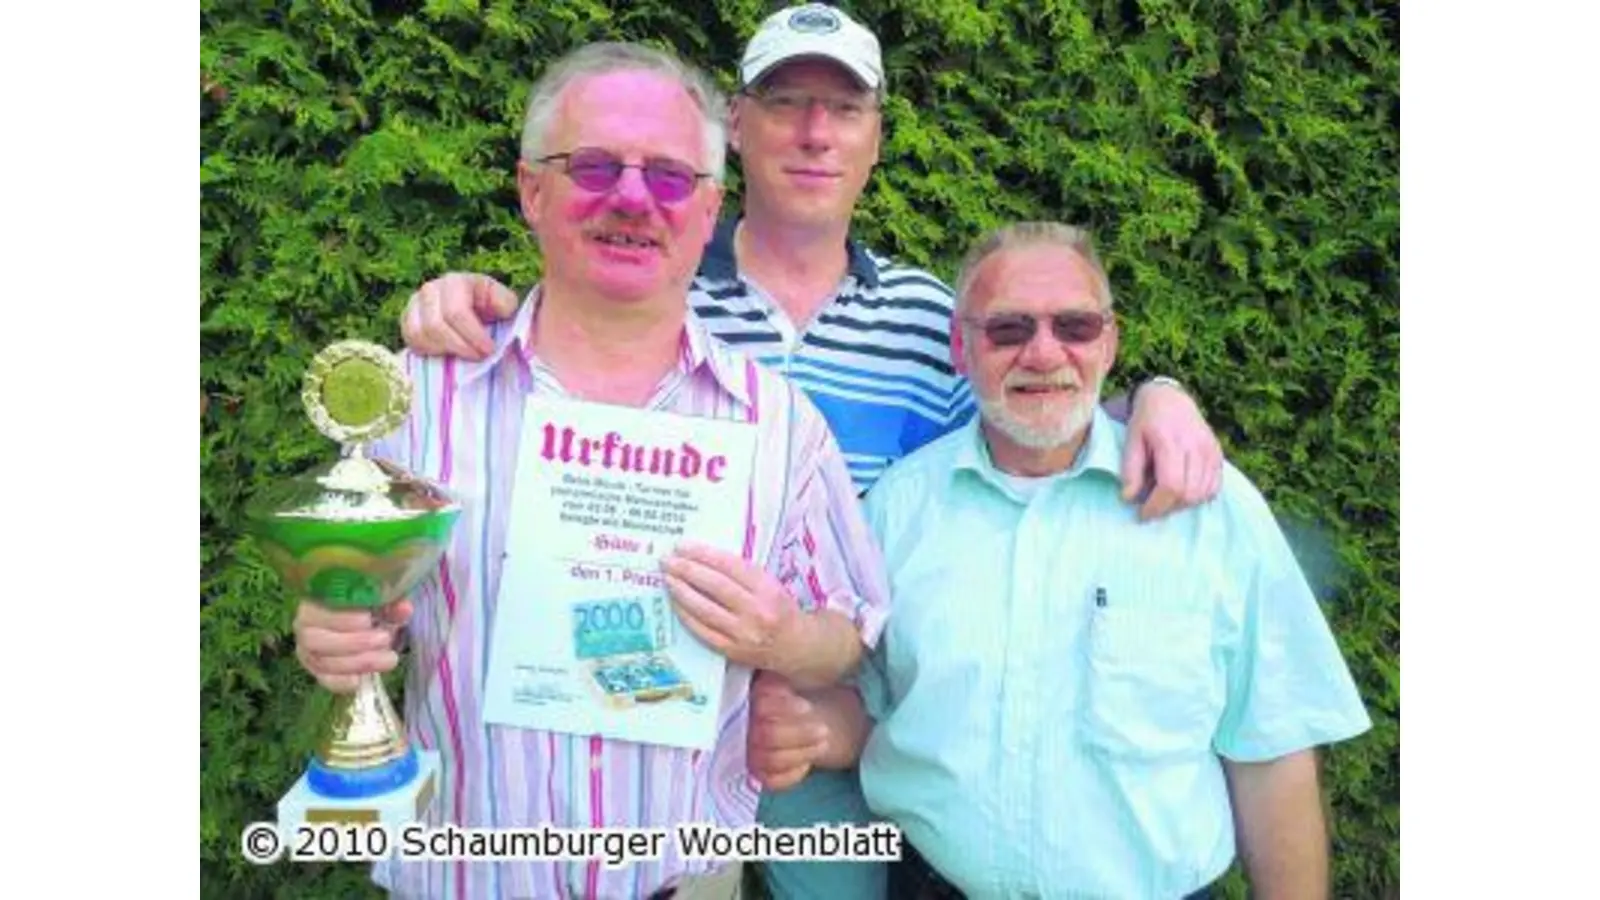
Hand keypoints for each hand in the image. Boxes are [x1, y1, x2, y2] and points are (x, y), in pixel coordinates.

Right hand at [292, 598, 413, 693]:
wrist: (369, 626)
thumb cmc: (371, 609)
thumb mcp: (382, 603)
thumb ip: (391, 605)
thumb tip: (403, 608)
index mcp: (314, 602)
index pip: (317, 610)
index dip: (341, 618)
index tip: (368, 619)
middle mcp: (304, 627)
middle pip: (316, 639)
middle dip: (353, 642)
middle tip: (384, 639)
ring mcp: (308, 652)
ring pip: (323, 662)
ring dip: (357, 662)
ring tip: (388, 658)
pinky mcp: (318, 672)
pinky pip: (325, 681)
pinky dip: (342, 682)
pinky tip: (361, 680)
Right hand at [400, 272, 518, 358]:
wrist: (472, 308)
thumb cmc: (489, 307)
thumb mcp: (504, 302)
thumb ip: (506, 303)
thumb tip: (501, 309)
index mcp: (455, 282)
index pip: (456, 312)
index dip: (473, 335)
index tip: (489, 350)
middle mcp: (430, 289)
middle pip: (436, 326)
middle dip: (460, 346)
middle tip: (478, 357)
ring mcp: (415, 304)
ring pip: (420, 334)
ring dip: (444, 350)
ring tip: (463, 354)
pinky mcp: (406, 319)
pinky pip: (410, 340)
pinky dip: (428, 350)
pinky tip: (447, 353)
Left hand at [661, 541, 803, 672]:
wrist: (796, 646)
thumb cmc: (780, 609)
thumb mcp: (770, 584)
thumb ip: (743, 574)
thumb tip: (703, 559)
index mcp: (767, 589)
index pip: (730, 567)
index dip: (704, 555)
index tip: (684, 547)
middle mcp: (755, 611)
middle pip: (715, 586)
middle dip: (687, 571)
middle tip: (667, 560)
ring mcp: (742, 633)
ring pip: (705, 609)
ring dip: (681, 592)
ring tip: (667, 578)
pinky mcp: (731, 650)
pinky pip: (702, 631)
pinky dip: (686, 615)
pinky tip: (675, 603)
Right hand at [746, 672, 828, 790]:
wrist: (797, 715)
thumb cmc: (792, 696)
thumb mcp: (789, 680)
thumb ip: (783, 680)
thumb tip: (788, 679)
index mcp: (749, 700)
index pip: (762, 707)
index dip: (785, 708)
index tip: (807, 708)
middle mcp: (742, 729)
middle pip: (768, 736)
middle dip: (800, 734)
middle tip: (824, 730)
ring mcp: (749, 753)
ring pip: (772, 760)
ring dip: (802, 752)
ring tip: (824, 743)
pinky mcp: (758, 774)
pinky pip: (773, 781)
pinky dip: (792, 774)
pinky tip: (806, 763)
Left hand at [1121, 381, 1223, 519]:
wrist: (1170, 398)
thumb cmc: (1146, 421)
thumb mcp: (1131, 440)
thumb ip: (1130, 469)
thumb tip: (1129, 498)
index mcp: (1170, 441)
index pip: (1171, 485)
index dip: (1157, 506)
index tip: (1142, 514)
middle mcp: (1195, 446)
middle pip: (1188, 493)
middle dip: (1168, 508)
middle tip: (1152, 509)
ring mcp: (1210, 450)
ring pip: (1203, 493)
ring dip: (1183, 505)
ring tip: (1165, 500)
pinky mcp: (1218, 454)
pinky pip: (1215, 487)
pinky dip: (1200, 497)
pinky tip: (1183, 493)